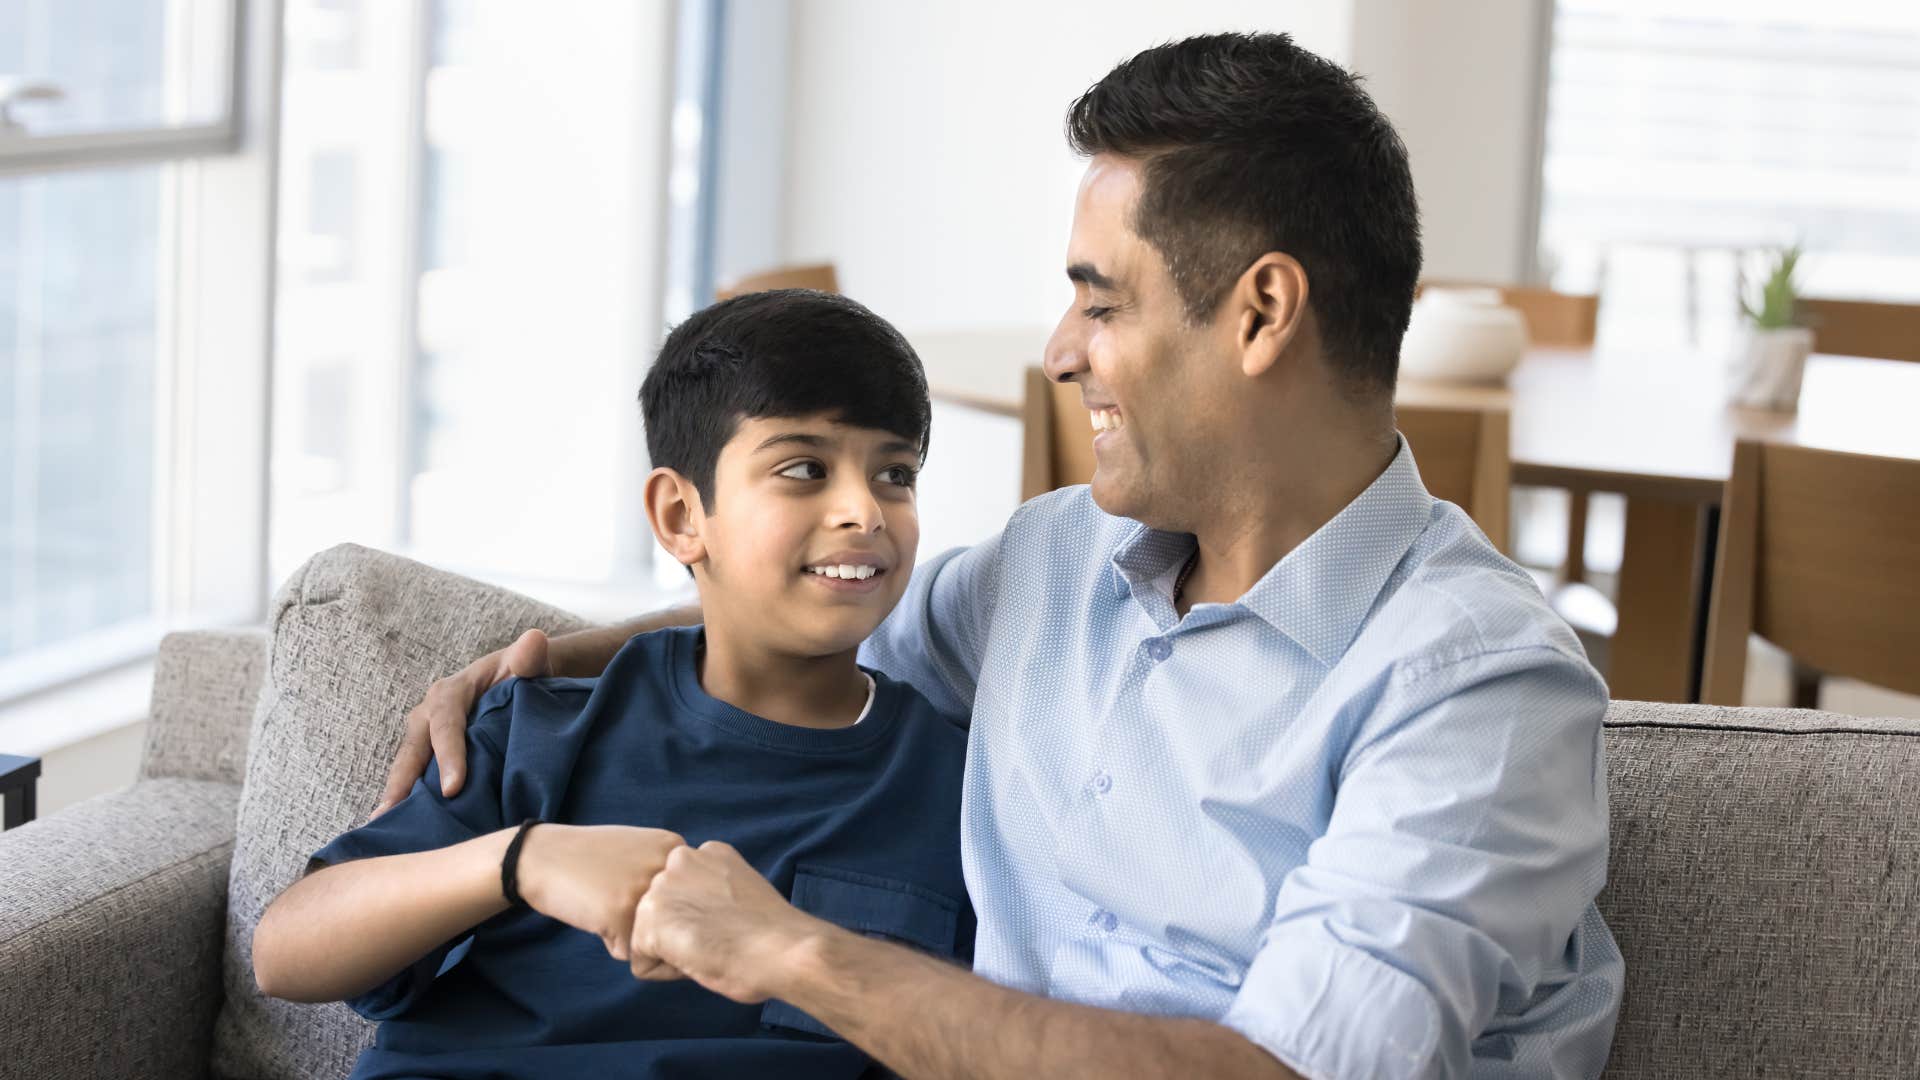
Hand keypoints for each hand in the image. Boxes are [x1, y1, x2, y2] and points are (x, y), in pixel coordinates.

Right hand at [372, 628, 551, 816]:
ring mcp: (425, 736)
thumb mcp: (529, 663)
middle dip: (401, 782)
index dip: (449, 754)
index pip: (446, 724)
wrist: (522, 681)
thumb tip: (534, 640)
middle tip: (391, 815)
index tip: (454, 788)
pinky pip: (415, 776)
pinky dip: (407, 800)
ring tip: (382, 827)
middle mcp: (429, 714)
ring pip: (407, 766)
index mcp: (451, 692)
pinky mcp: (429, 755)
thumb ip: (530, 657)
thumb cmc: (525, 674)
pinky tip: (400, 829)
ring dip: (395, 796)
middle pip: (413, 749)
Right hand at [516, 823, 688, 966]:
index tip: (630, 887)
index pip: (691, 899)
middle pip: (677, 922)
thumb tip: (702, 917)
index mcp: (673, 846)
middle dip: (651, 924)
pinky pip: (629, 953)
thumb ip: (670, 873)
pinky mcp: (620, 916)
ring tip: (605, 905)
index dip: (662, 905)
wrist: (541, 857)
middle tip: (615, 896)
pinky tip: (593, 915)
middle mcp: (665, 868)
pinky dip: (609, 942)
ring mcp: (644, 892)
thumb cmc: (590, 858)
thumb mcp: (640, 848)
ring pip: (655, 941)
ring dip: (631, 934)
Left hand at [627, 841, 827, 1001]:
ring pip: (649, 936)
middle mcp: (679, 860)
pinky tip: (700, 961)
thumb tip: (698, 916)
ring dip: (673, 951)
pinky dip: (668, 973)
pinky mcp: (650, 922)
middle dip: (681, 932)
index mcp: (705, 852)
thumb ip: (713, 892)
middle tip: (719, 939)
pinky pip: (643, 964)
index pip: (681, 894)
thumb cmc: (775, 933)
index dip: (703, 919)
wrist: (784, 949)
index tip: (729, 925)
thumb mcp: (741, 890)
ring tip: (710, 949)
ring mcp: (661, 888)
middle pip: (661, 912)